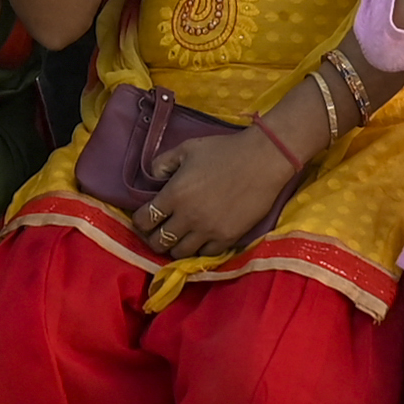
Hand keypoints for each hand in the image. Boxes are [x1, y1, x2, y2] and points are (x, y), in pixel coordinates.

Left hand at [126, 118, 298, 261]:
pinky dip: (199, 250)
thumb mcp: (187, 148)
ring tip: (180, 237)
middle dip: (154, 238)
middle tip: (160, 231)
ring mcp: (207, 231)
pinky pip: (204, 255)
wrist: (263, 160)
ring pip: (179, 254)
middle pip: (158, 242)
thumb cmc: (224, 151)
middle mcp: (187, 217)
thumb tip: (151, 178)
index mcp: (174, 194)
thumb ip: (163, 163)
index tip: (145, 218)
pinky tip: (200, 240)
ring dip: (175, 247)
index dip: (140, 221)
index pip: (144, 220)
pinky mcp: (227, 239)